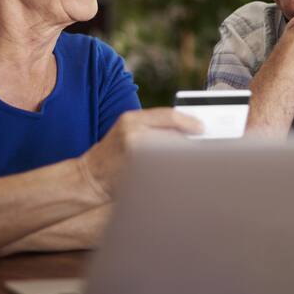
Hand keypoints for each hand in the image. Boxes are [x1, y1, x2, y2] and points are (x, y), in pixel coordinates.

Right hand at [79, 108, 202, 195]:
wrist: (90, 177)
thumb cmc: (114, 152)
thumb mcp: (129, 129)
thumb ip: (154, 126)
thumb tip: (189, 129)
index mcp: (131, 119)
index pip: (168, 115)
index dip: (188, 121)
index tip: (202, 128)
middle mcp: (132, 133)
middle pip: (173, 136)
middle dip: (188, 144)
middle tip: (202, 150)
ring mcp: (134, 154)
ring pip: (172, 154)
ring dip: (184, 160)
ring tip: (192, 164)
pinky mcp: (137, 174)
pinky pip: (164, 172)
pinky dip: (175, 173)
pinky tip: (180, 176)